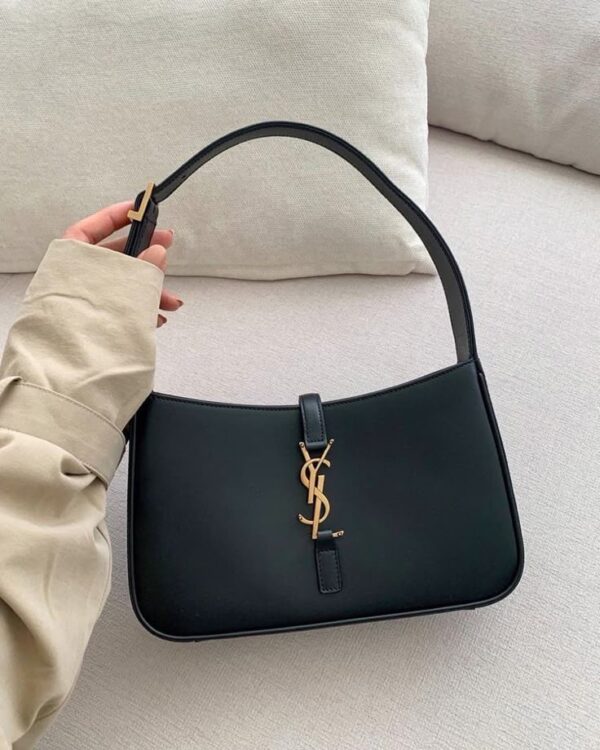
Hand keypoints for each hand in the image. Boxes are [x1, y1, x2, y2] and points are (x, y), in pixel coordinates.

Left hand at [62, 201, 182, 327]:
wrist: (70, 369)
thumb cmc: (86, 322)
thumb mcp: (123, 285)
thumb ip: (143, 266)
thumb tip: (159, 250)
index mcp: (72, 258)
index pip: (93, 227)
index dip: (118, 215)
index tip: (141, 209)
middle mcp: (75, 277)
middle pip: (114, 258)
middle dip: (146, 259)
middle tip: (168, 249)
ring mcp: (83, 299)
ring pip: (120, 285)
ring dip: (149, 290)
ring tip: (172, 302)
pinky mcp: (91, 320)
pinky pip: (118, 307)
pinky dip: (139, 308)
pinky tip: (157, 317)